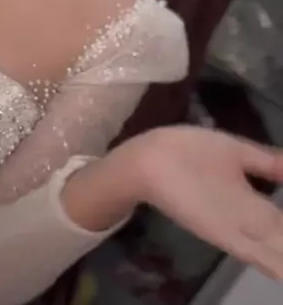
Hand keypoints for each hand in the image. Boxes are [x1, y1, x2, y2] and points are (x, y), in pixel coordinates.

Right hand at [124, 125, 282, 280]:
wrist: (145, 169)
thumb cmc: (189, 152)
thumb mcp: (234, 148)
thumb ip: (271, 162)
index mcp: (256, 216)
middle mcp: (250, 240)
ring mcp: (237, 246)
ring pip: (276, 266)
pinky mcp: (226, 243)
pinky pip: (264, 261)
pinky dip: (278, 257)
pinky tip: (278, 243)